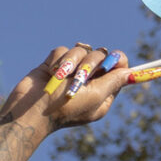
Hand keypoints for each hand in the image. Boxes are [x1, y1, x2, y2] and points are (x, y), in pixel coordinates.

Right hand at [0, 44, 132, 141]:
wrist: (29, 111)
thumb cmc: (64, 108)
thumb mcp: (95, 97)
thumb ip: (113, 81)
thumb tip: (130, 73)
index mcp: (102, 92)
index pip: (118, 69)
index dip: (118, 61)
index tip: (115, 57)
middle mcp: (88, 80)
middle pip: (101, 55)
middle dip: (90, 63)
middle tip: (81, 75)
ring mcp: (71, 71)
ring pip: (81, 49)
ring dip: (71, 61)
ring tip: (60, 76)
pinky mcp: (55, 64)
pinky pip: (63, 49)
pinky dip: (57, 60)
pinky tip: (50, 73)